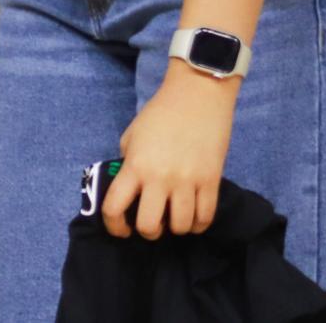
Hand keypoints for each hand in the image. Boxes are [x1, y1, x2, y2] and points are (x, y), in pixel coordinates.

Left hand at [103, 67, 236, 238]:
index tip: (121, 228)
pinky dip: (197, 224)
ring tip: (175, 216)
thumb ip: (129, 164)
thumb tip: (131, 190)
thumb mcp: (132, 135)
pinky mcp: (212, 181)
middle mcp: (159, 178)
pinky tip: (193, 216)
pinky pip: (205, 218)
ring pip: (180, 227)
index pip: (114, 207)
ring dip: (175, 227)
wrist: (198, 94)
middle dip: (148, 231)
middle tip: (153, 222)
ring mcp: (187, 181)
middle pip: (149, 226)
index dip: (113, 226)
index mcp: (135, 165)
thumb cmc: (161, 113)